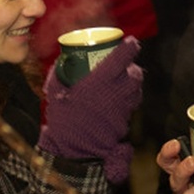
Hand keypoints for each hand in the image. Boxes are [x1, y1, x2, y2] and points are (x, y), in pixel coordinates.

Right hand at [39, 36, 142, 183]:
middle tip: (123, 64)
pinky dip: (129, 98)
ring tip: (121, 81)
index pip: (123, 56)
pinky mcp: (125, 121)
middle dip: (132, 66)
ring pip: (137, 88)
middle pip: (135, 72)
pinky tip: (118, 98)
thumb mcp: (56, 93)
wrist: (75, 151)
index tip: (130, 42)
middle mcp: (116, 92)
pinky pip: (132, 104)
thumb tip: (62, 60)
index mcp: (100, 80)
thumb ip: (60, 74)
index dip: (130, 46)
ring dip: (132, 82)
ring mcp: (123, 107)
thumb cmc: (64, 121)